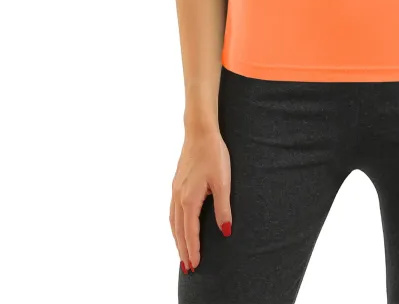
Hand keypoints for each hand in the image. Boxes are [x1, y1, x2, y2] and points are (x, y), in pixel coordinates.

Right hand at [170, 128, 232, 274]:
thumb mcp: (223, 182)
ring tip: (182, 252)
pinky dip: (174, 225)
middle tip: (187, 267)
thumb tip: (226, 232)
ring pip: (173, 221)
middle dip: (183, 249)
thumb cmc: (214, 154)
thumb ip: (223, 208)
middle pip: (178, 230)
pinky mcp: (177, 183)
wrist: (200, 132)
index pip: (190, 232)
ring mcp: (175, 190)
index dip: (193, 249)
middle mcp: (178, 197)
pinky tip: (178, 226)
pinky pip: (172, 211)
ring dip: (177, 239)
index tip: (194, 265)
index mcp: (189, 199)